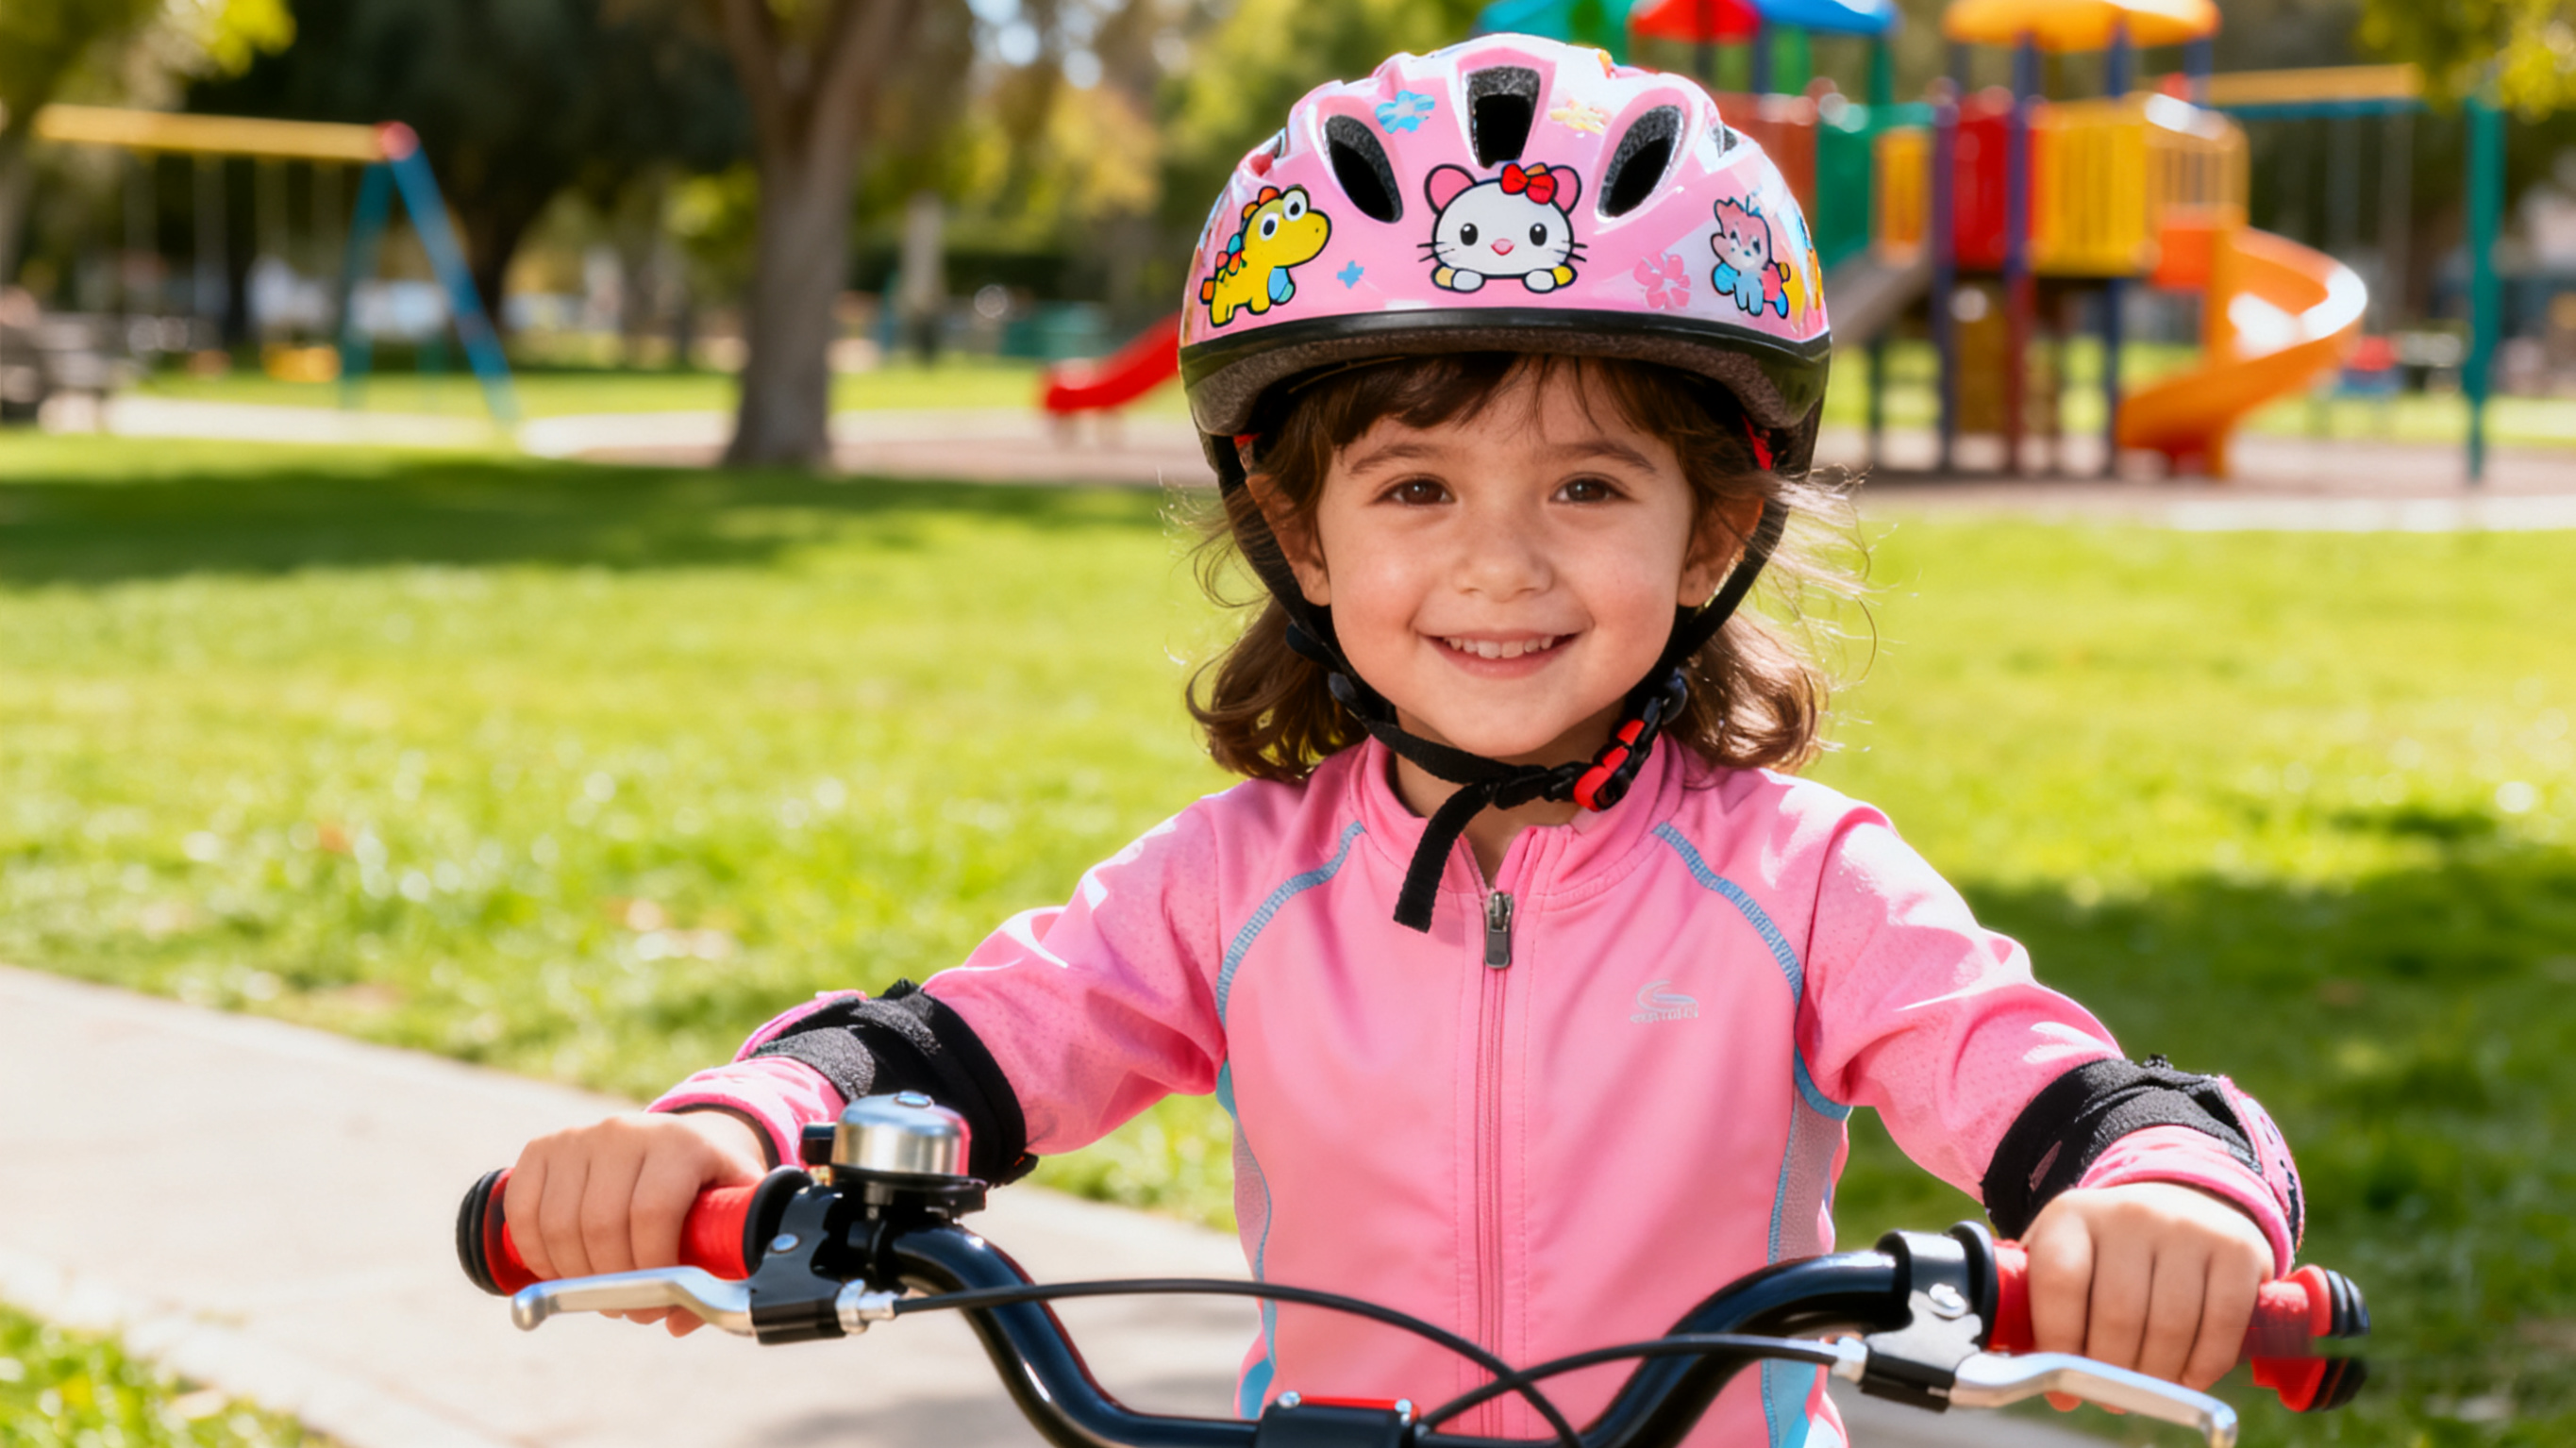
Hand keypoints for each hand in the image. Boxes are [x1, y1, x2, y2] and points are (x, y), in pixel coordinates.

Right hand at [502, 1109, 768, 1335]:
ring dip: (574, 1277)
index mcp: (679, 1144)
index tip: (659, 1301)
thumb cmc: (707, 1190)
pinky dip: (535, 1254)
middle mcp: (625, 1131)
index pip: (652, 1212)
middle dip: (612, 1283)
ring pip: (559, 1225)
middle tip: (629, 1307)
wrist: (675, 1143)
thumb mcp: (733, 1216)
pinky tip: (560, 1272)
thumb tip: (676, 1321)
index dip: (651, 1268)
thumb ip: (722, 1266)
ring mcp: (579, 1137)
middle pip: (600, 1224)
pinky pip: (522, 1212)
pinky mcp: (542, 1148)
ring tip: (600, 1292)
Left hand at [2021, 1182, 2273, 1404]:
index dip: (2059, 1343)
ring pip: (2170, 1326)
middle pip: (2118, 1314)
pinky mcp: (2236, 1249)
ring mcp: (2186, 1227)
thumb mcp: (2070, 1256)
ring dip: (2157, 1376)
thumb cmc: (2113, 1251)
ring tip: (2146, 1390)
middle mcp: (2129, 1213)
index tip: (2063, 1384)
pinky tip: (2188, 1378)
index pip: (2059, 1283)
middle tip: (2110, 1398)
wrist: (2185, 1202)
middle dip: (2112, 1372)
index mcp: (2072, 1216)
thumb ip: (2047, 1305)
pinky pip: (2222, 1323)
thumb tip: (2040, 1377)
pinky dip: (2204, 1364)